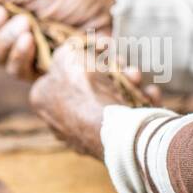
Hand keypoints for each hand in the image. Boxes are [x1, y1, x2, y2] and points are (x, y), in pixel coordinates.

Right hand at [0, 0, 114, 80]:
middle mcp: (8, 34)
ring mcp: (23, 54)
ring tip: (26, 25)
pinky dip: (20, 55)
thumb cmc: (76, 1)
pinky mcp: (39, 72)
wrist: (110, 19)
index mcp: (5, 10)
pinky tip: (31, 42)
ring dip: (4, 40)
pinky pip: (17, 70)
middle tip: (3, 13)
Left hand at [29, 39, 145, 157]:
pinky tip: (149, 94)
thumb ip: (66, 49)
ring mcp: (85, 135)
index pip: (59, 72)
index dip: (81, 55)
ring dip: (128, 83)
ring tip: (135, 76)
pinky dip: (139, 103)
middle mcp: (60, 120)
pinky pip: (124, 119)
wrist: (111, 129)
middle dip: (110, 69)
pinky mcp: (110, 145)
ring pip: (110, 100)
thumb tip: (71, 49)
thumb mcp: (67, 55)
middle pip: (88, 86)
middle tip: (120, 60)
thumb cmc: (85, 90)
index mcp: (43, 99)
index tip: (99, 47)